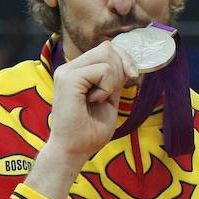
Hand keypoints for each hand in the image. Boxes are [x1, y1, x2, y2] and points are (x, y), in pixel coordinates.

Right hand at [46, 40, 139, 161]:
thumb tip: (128, 65)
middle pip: (107, 48)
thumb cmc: (89, 131)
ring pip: (106, 55)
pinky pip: (103, 70)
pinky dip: (106, 88)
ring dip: (113, 80)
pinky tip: (94, 101)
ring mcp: (66, 71)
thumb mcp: (109, 100)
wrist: (73, 150)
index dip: (124, 59)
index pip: (106, 49)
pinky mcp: (68, 78)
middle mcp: (69, 67)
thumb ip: (114, 81)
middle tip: (112, 93)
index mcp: (77, 71)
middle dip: (122, 68)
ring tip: (99, 99)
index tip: (132, 77)